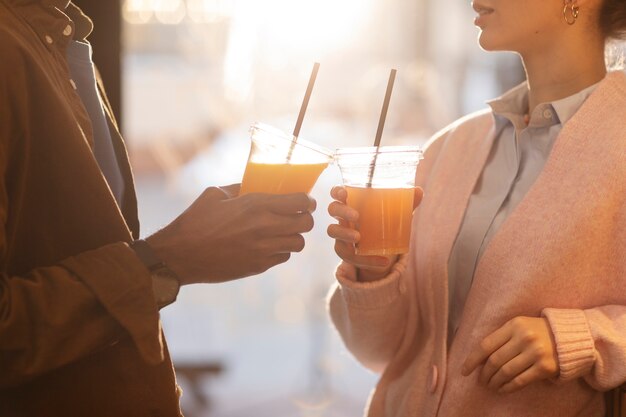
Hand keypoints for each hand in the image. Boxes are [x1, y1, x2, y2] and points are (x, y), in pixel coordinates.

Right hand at [147, 184, 315, 284]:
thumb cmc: (195, 221)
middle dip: (305, 218)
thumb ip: (240, 188)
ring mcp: (263, 249)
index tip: (305, 201)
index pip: (301, 202)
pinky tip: (267, 245)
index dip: (308, 200)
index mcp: (256, 205)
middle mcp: (265, 228)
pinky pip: (282, 257)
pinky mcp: (258, 266)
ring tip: (282, 232)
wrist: (180, 255)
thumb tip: (254, 186)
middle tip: (296, 216)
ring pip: (299, 243)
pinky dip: (280, 250)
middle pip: (306, 224)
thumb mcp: (215, 194)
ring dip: (294, 236)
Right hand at [326, 185, 422, 281]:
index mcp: (352, 203)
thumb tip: (419, 191)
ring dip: (345, 234)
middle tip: (356, 216)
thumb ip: (406, 203)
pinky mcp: (344, 251)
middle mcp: (342, 217)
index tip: (344, 193)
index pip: (337, 193)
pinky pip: (349, 256)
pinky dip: (366, 260)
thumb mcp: (396, 215)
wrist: (380, 251)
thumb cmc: (383, 225)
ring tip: (359, 238)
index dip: (336, 191)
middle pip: (333, 209)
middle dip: (342, 211)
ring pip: (333, 231)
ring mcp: (341, 234)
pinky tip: (383, 261)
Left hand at [462, 316, 558, 393]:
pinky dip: (508, 387)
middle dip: (484, 374)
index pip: (486, 344)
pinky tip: (502, 389)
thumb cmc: (537, 331)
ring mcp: (536, 353)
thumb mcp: (519, 326)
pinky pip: (520, 381)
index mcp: (514, 325)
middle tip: (481, 380)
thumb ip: (501, 338)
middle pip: (495, 360)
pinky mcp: (545, 367)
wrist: (569, 338)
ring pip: (506, 372)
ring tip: (490, 385)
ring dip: (495, 382)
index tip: (464, 371)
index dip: (473, 360)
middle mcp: (524, 337)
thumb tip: (479, 359)